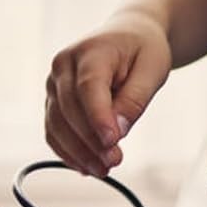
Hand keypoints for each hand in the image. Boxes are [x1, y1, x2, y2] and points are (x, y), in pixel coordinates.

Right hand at [45, 11, 171, 176]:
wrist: (129, 36)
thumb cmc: (143, 50)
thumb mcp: (153, 69)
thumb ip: (135, 99)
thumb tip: (117, 132)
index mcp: (90, 51)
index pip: (88, 88)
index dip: (98, 118)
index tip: (113, 143)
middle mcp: (63, 66)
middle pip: (70, 110)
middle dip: (91, 141)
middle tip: (114, 162)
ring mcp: (54, 83)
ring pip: (57, 125)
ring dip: (78, 152)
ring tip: (104, 170)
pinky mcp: (53, 101)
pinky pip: (54, 131)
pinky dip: (68, 151)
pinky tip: (87, 167)